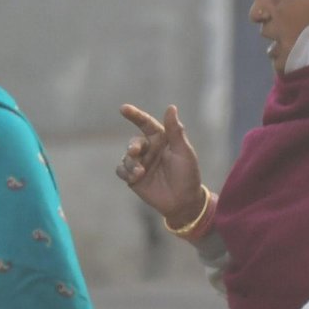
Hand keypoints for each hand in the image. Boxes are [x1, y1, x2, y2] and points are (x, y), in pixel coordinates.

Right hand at [115, 104, 207, 225]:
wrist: (184, 201)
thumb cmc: (188, 174)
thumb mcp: (184, 152)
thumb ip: (175, 131)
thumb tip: (171, 107)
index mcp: (161, 139)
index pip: (146, 123)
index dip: (135, 115)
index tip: (123, 109)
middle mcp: (149, 149)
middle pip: (134, 142)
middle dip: (132, 146)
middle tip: (135, 152)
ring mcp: (140, 163)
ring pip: (126, 157)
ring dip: (130, 163)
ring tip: (139, 173)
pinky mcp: (133, 178)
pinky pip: (121, 170)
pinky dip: (125, 172)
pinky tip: (134, 177)